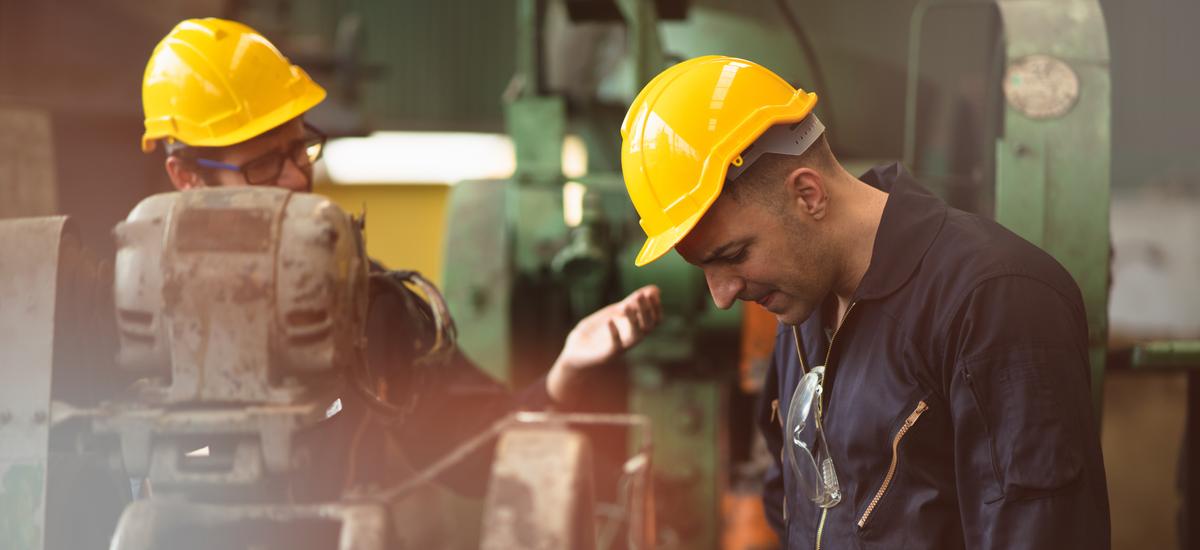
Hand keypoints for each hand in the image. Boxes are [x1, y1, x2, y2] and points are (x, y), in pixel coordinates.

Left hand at [546, 285, 662, 402]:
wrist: (576, 351)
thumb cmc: (598, 331)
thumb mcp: (615, 312)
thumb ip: (632, 302)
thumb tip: (655, 289)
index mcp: (635, 329)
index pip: (655, 320)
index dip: (656, 307)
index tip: (652, 293)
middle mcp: (631, 339)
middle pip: (648, 327)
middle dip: (646, 310)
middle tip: (640, 295)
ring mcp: (621, 348)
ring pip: (636, 337)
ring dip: (633, 321)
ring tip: (626, 305)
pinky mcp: (607, 355)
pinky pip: (615, 346)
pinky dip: (614, 333)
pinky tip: (609, 320)